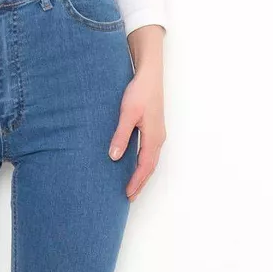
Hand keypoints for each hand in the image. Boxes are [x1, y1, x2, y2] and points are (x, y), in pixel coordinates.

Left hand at [108, 25, 165, 200]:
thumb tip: (115, 157)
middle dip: (140, 183)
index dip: (136, 182)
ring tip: (131, 186)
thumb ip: (121, 135)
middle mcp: (158, 138)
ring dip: (142, 174)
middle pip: (150, 167)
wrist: (149, 73)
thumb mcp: (127, 113)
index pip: (145, 166)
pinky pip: (149, 152)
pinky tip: (133, 164)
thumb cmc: (139, 91)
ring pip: (150, 160)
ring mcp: (157, 133)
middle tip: (129, 198)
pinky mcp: (153, 127)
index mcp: (153, 137)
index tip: (126, 194)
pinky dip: (143, 163)